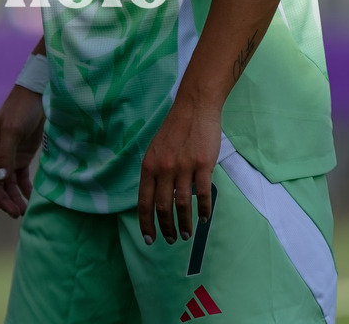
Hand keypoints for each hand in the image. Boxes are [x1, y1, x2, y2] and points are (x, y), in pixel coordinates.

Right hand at [0, 85, 44, 217]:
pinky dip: (24, 191)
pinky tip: (29, 200)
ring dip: (13, 199)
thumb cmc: (19, 111)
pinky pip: (20, 180)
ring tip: (21, 212)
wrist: (37, 98)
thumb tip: (0, 180)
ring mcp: (7, 159)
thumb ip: (6, 155)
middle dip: (3, 200)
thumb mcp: (12, 131)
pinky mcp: (21, 160)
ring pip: (7, 186)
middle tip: (15, 213)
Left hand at [138, 93, 221, 244]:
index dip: (146, 224)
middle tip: (171, 239)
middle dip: (166, 228)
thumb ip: (154, 172)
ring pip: (182, 205)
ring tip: (187, 234)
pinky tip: (204, 218)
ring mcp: (183, 166)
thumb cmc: (175, 129)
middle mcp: (164, 168)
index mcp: (149, 165)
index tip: (149, 239)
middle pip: (163, 207)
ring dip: (184, 224)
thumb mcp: (156, 150)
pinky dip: (204, 210)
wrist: (194, 107)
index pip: (144, 202)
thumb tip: (155, 199)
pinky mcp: (203, 165)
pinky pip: (202, 194)